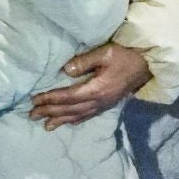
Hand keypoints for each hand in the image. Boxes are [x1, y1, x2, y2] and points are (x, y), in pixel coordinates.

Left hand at [28, 42, 150, 129]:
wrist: (147, 65)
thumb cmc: (126, 55)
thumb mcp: (106, 52)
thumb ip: (85, 61)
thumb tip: (65, 70)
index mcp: (96, 89)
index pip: (67, 96)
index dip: (50, 99)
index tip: (34, 100)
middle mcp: (98, 101)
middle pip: (69, 109)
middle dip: (49, 112)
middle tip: (31, 114)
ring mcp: (103, 105)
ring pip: (77, 116)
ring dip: (60, 120)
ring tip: (45, 125)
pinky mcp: (107, 105)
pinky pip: (87, 116)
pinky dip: (75, 120)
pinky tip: (68, 122)